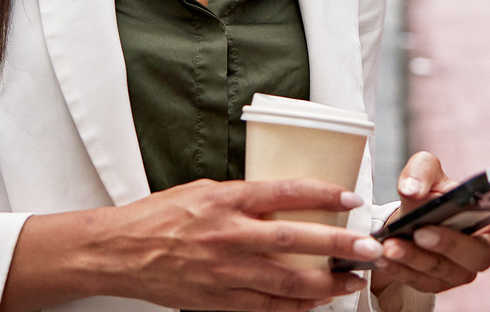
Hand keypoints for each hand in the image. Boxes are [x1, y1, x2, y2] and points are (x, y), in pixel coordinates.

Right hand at [3, 178, 384, 311]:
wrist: (121, 251)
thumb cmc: (161, 215)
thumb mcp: (203, 190)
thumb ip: (243, 196)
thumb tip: (285, 199)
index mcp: (225, 200)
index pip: (284, 193)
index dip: (322, 194)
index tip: (351, 198)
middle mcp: (228, 235)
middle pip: (294, 240)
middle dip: (336, 245)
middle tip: (368, 247)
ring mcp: (224, 272)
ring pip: (286, 282)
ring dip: (325, 284)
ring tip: (352, 281)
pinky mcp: (218, 301)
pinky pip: (265, 308)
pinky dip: (294, 309)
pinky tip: (315, 305)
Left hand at [369, 153, 489, 309]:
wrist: (398, 225)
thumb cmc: (422, 197)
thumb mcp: (423, 174)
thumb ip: (420, 170)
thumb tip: (412, 189)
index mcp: (488, 216)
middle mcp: (481, 247)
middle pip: (477, 253)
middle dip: (448, 242)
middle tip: (423, 230)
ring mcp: (461, 271)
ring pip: (444, 270)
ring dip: (415, 257)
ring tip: (390, 245)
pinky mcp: (439, 285)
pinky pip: (421, 281)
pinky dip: (400, 268)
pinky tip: (382, 255)